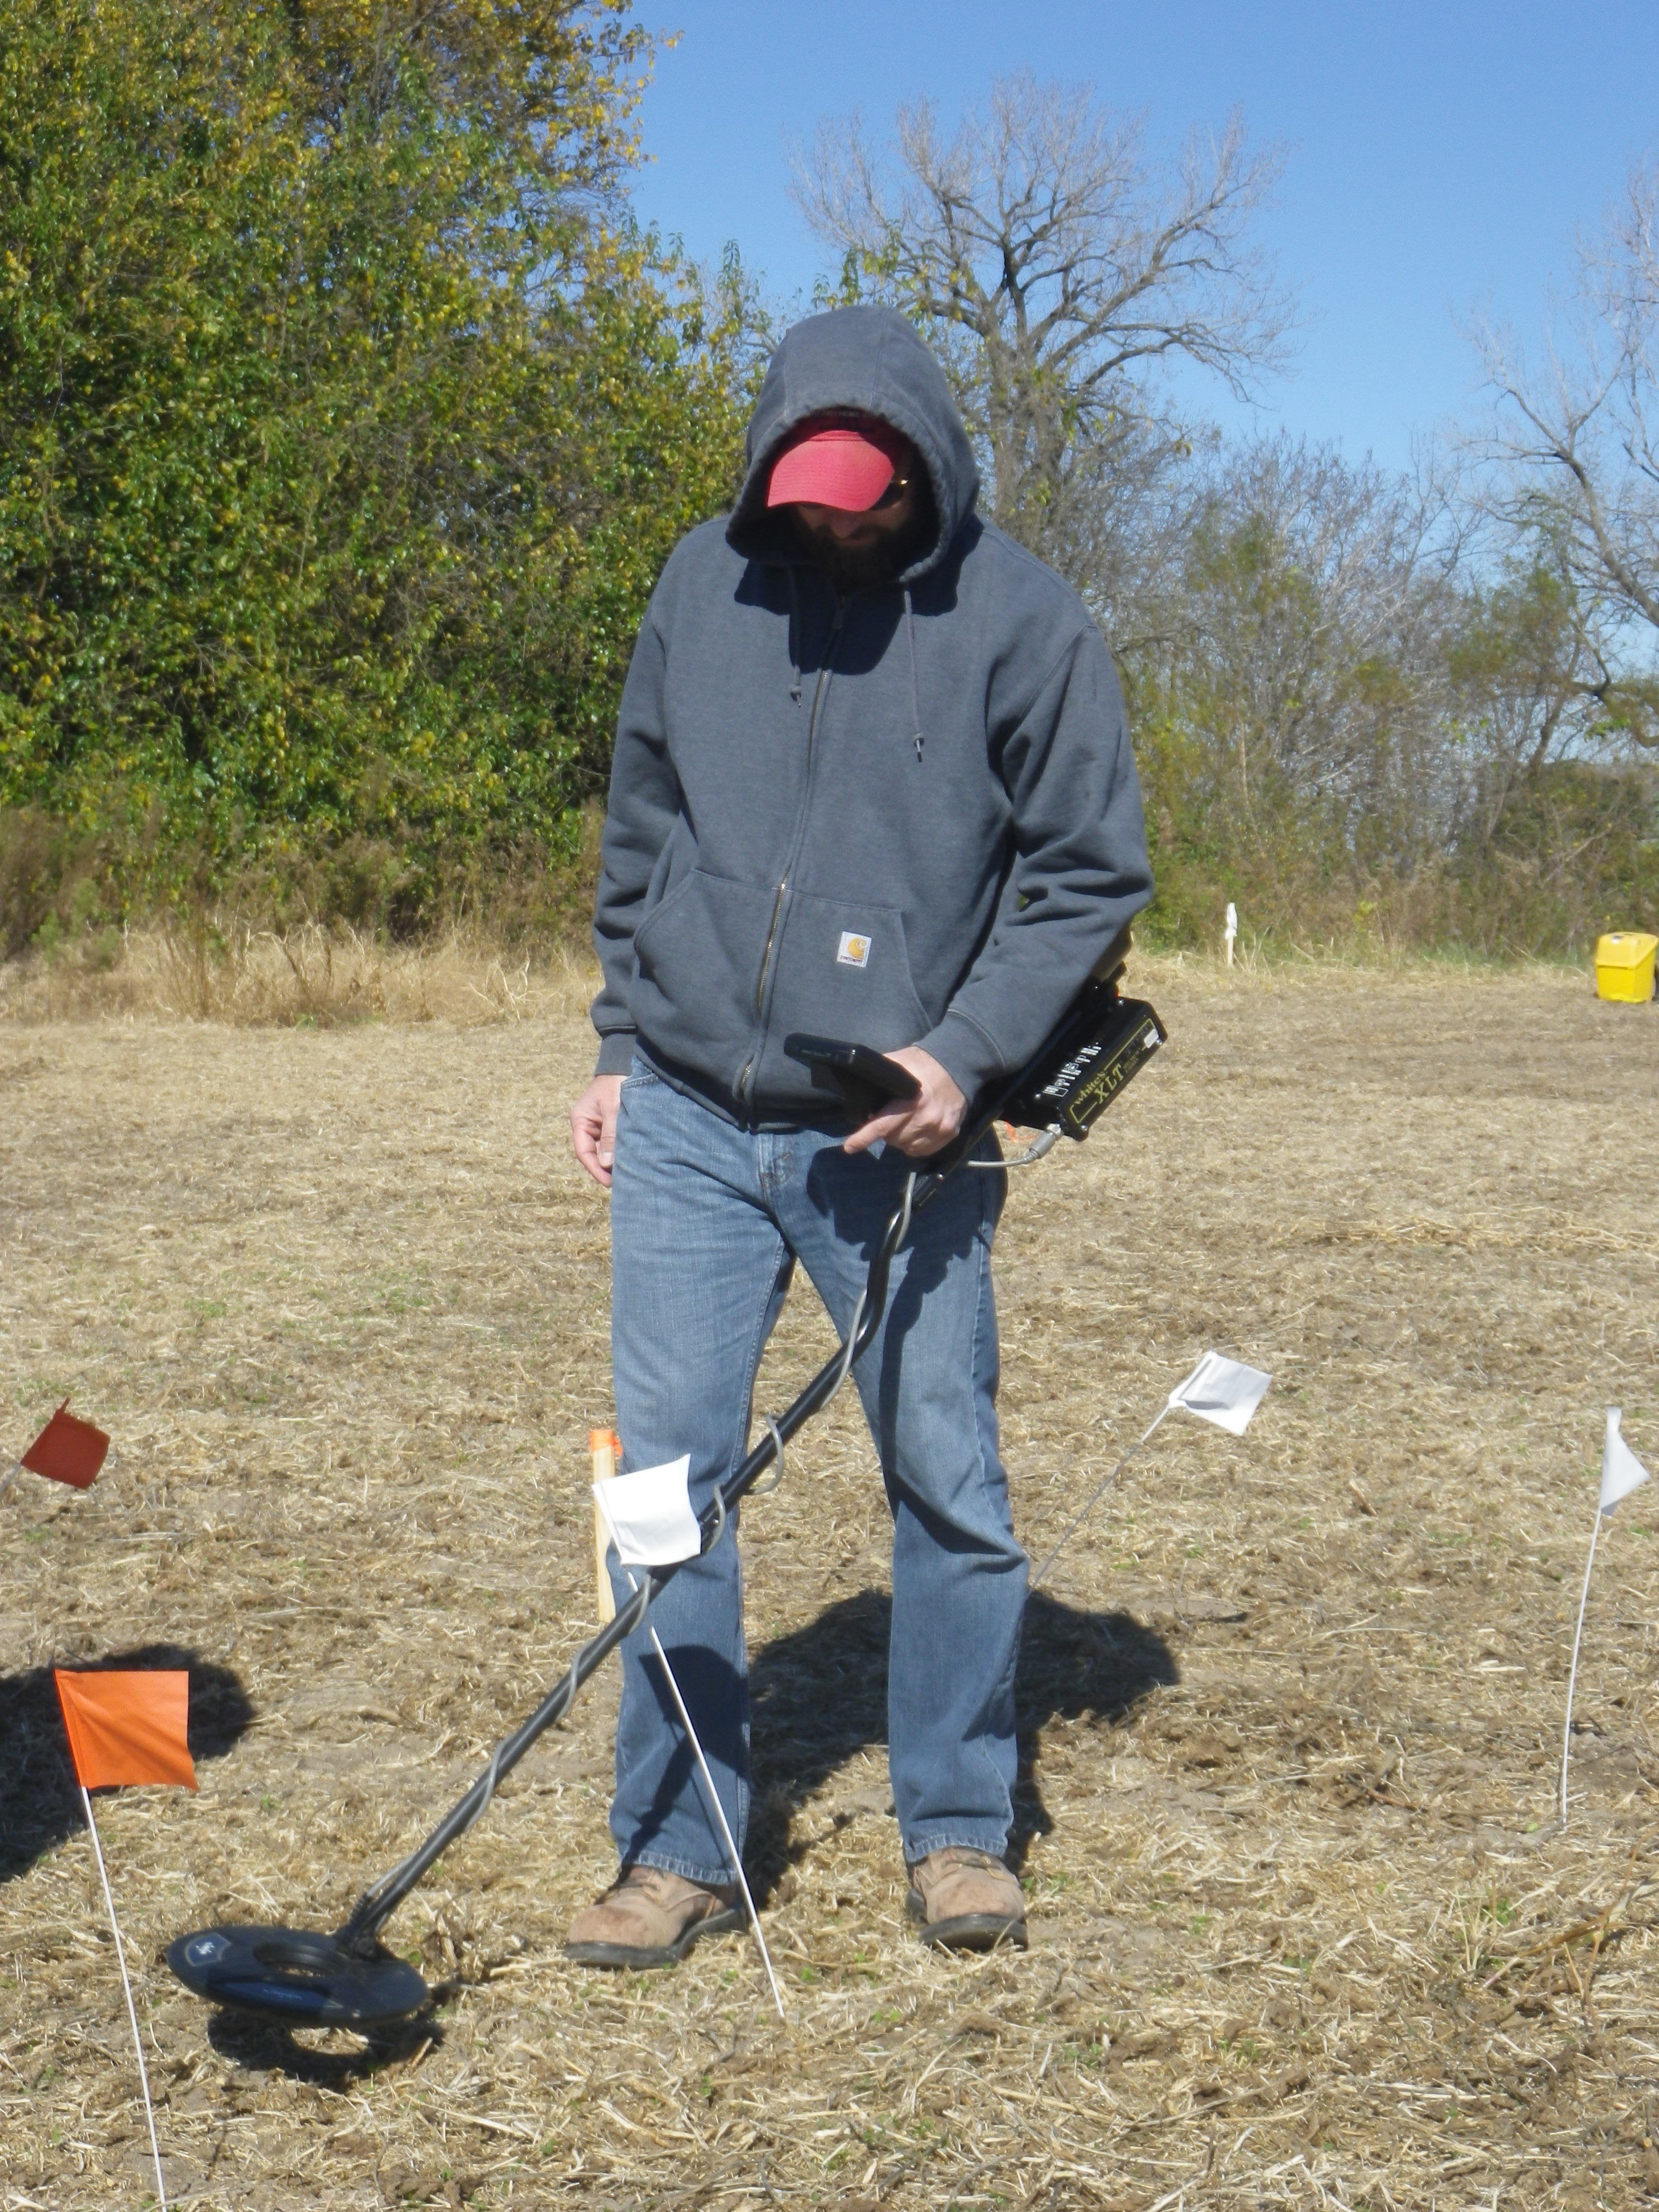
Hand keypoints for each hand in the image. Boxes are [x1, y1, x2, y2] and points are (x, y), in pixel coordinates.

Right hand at [571, 1074, 623, 1187]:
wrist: (624, 1064)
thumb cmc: (615, 1083)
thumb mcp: (613, 1108)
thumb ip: (610, 1135)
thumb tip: (607, 1163)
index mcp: (580, 1121)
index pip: (583, 1152)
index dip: (595, 1169)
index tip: (609, 1183)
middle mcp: (586, 1126)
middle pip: (593, 1154)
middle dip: (606, 1168)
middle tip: (623, 1183)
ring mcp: (597, 1126)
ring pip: (604, 1150)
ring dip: (614, 1161)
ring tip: (629, 1174)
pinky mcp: (609, 1125)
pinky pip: (612, 1143)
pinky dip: (619, 1151)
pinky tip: (630, 1160)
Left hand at [842, 1046, 966, 1158]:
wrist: (958, 1065)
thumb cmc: (922, 1064)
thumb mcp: (898, 1062)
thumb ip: (880, 1076)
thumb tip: (858, 1086)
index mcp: (911, 1100)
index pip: (882, 1125)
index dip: (863, 1138)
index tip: (849, 1147)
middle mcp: (926, 1118)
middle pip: (893, 1139)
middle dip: (885, 1131)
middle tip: (888, 1117)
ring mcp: (939, 1128)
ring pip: (907, 1147)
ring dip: (900, 1138)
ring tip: (904, 1122)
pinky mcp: (949, 1134)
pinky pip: (923, 1150)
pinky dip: (915, 1143)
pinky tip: (916, 1129)